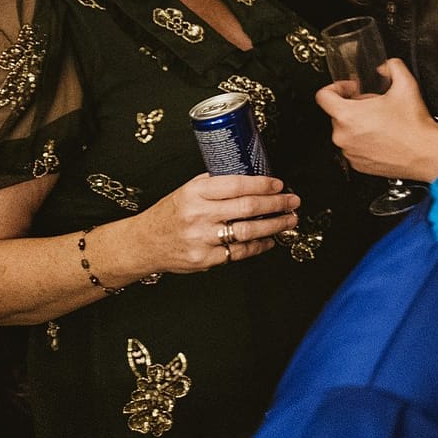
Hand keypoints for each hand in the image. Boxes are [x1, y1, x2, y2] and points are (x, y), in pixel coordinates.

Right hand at [130, 173, 298, 272]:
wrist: (143, 244)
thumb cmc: (169, 214)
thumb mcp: (187, 190)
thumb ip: (215, 184)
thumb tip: (251, 177)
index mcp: (195, 193)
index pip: (236, 185)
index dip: (263, 184)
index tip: (279, 184)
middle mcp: (199, 215)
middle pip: (247, 208)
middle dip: (276, 204)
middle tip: (293, 201)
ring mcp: (202, 240)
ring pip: (248, 232)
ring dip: (274, 225)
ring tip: (289, 220)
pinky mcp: (205, 260)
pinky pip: (240, 252)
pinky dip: (259, 245)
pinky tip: (270, 239)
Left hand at [315, 57, 437, 180]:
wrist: (425, 154)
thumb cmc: (413, 126)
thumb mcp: (406, 85)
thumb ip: (393, 67)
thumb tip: (386, 66)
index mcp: (348, 115)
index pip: (323, 96)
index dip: (337, 87)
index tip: (351, 90)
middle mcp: (343, 135)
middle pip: (337, 113)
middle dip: (354, 106)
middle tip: (375, 106)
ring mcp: (349, 151)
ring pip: (345, 131)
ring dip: (358, 124)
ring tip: (381, 122)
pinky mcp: (357, 164)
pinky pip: (353, 147)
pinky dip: (363, 141)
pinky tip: (382, 137)